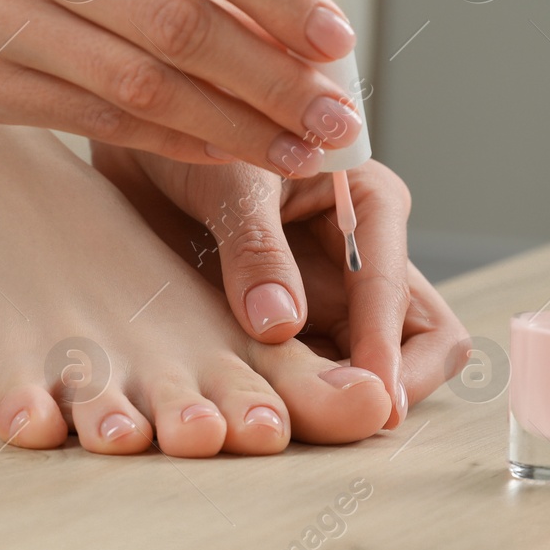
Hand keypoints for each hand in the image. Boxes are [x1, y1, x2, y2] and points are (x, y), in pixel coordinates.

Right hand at [0, 0, 363, 174]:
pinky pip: (99, 122)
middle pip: (180, 24)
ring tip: (300, 151)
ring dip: (235, 128)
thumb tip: (299, 30)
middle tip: (340, 121)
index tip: (339, 42)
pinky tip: (228, 154)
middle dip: (273, 82)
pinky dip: (174, 142)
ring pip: (143, 86)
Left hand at [92, 143, 468, 428]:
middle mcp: (360, 257)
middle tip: (341, 423)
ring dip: (337, 401)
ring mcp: (325, 296)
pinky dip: (289, 399)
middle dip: (390, 387)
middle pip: (416, 344)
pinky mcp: (282, 324)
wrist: (133, 130)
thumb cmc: (193, 126)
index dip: (386, 352)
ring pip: (361, 369)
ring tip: (288, 422)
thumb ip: (255, 248)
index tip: (368, 401)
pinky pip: (303, 376)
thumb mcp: (227, 179)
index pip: (401, 294)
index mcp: (369, 206)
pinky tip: (252, 412)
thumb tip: (280, 326)